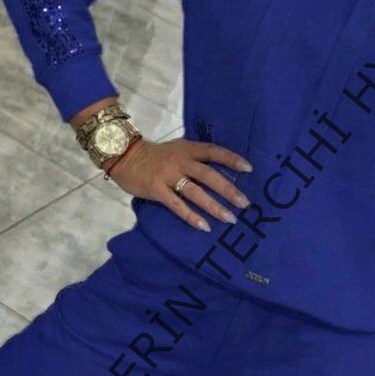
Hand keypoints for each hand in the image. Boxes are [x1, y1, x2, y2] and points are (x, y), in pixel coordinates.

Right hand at [105, 138, 252, 231]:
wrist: (124, 157)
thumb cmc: (155, 156)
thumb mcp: (177, 150)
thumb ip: (195, 158)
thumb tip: (221, 174)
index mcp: (187, 149)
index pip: (213, 152)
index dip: (231, 159)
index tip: (249, 169)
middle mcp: (180, 161)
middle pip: (209, 175)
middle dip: (228, 190)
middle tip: (245, 204)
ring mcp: (168, 176)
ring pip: (195, 192)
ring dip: (214, 206)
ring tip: (230, 219)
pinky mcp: (156, 190)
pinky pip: (177, 205)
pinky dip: (191, 216)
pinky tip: (204, 226)